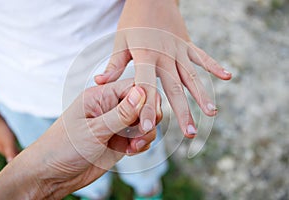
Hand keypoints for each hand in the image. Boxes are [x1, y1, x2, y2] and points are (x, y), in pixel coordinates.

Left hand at [0, 79, 160, 198]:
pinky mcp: (120, 139)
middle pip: (143, 102)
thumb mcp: (94, 130)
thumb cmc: (64, 148)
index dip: (146, 99)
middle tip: (143, 132)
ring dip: (146, 133)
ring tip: (134, 146)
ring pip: (145, 121)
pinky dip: (142, 144)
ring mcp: (117, 124)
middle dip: (149, 117)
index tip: (148, 118)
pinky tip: (131, 151)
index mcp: (101, 96)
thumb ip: (121, 113)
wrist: (53, 175)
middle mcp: (111, 107)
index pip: (133, 86)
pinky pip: (141, 136)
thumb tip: (142, 91)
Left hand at [95, 0, 231, 137]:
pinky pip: (202, 56)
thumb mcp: (119, 41)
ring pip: (192, 76)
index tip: (149, 128)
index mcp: (145, 56)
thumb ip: (113, 64)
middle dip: (182, 111)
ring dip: (202, 95)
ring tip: (211, 114)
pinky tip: (228, 76)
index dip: (146, 108)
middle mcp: (165, 56)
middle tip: (190, 133)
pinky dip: (214, 66)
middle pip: (175, 87)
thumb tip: (98, 83)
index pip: (145, 86)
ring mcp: (178, 49)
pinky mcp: (187, 44)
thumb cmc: (132, 21)